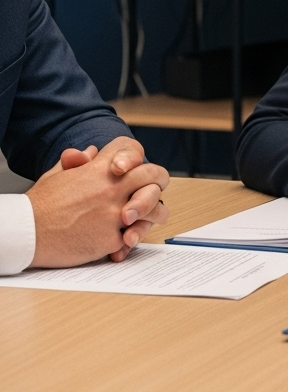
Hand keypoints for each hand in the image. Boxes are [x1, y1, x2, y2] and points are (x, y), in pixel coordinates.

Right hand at [27, 137, 169, 267]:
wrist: (26, 234)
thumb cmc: (40, 206)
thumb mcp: (56, 175)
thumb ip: (77, 162)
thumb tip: (91, 151)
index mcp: (99, 169)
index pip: (131, 149)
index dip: (135, 156)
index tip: (131, 166)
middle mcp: (111, 188)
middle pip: (154, 175)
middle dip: (157, 181)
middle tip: (151, 190)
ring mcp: (113, 213)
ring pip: (154, 208)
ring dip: (153, 213)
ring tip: (148, 217)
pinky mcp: (111, 238)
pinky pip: (132, 236)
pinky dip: (129, 241)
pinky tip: (123, 242)